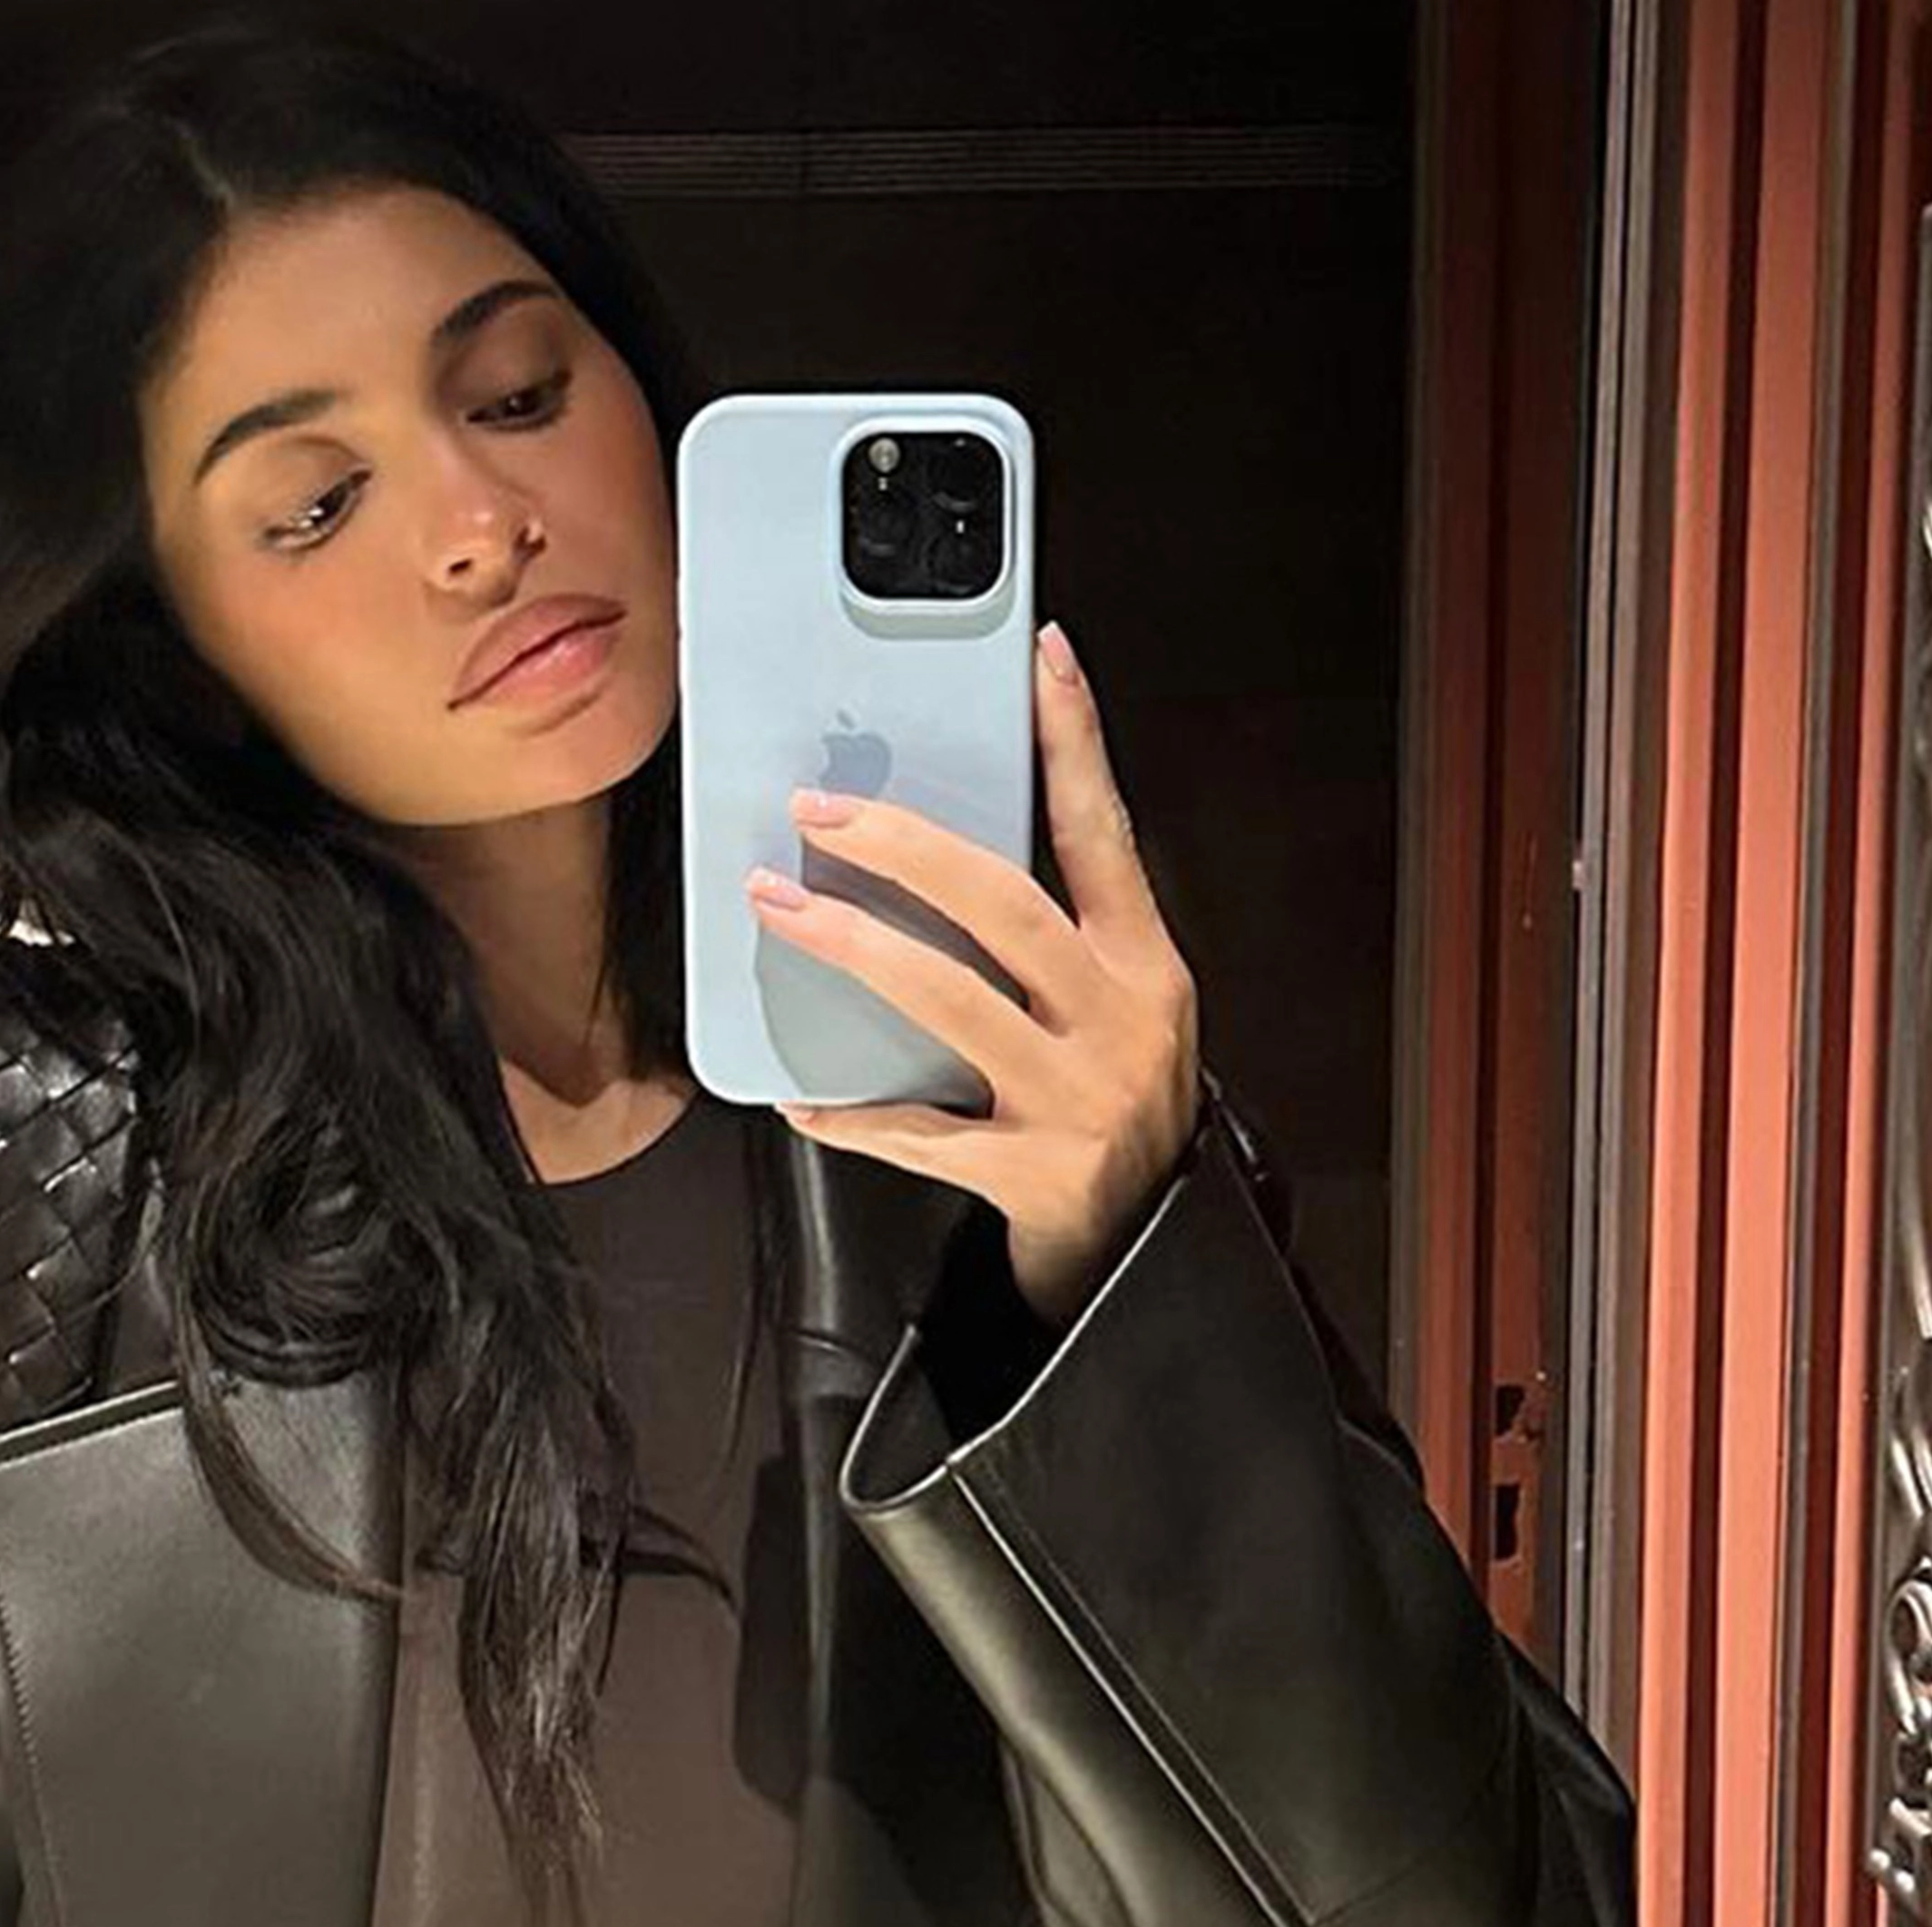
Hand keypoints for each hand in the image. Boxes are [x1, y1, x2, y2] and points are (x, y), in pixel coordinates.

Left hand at [747, 619, 1204, 1330]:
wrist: (1152, 1264)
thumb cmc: (1117, 1119)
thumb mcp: (1118, 1015)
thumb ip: (1058, 945)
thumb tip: (939, 855)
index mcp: (1145, 966)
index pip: (1106, 831)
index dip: (1076, 740)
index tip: (1043, 657)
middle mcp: (1123, 1020)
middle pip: (1006, 904)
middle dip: (904, 844)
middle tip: (820, 808)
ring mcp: (1080, 1098)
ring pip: (950, 999)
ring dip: (852, 943)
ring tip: (779, 906)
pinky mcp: (1036, 1174)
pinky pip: (920, 1132)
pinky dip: (852, 1112)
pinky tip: (802, 1095)